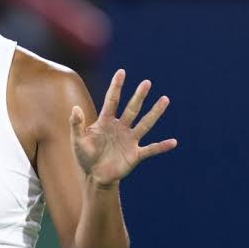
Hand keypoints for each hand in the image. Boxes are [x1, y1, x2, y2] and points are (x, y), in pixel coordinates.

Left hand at [70, 69, 176, 186]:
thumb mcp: (77, 140)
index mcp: (106, 121)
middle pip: (132, 109)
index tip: (121, 72)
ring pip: (145, 124)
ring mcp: (130, 140)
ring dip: (155, 113)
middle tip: (147, 82)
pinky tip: (173, 142)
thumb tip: (75, 108)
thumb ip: (76, 125)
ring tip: (165, 99)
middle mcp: (120, 127)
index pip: (112, 100)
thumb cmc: (85, 156)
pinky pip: (151, 149)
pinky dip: (161, 146)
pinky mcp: (135, 154)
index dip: (116, 86)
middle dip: (139, 96)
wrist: (95, 176)